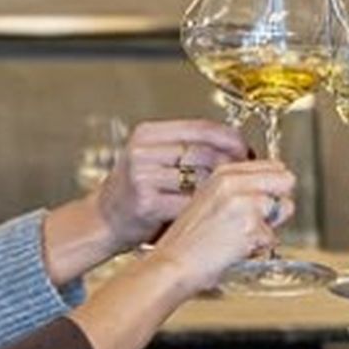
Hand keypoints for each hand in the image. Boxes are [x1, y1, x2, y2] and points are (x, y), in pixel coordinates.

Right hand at [96, 118, 249, 249]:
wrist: (102, 220)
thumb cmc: (135, 190)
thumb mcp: (153, 157)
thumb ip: (186, 148)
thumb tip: (236, 146)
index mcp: (147, 134)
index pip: (202, 127)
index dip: (231, 139)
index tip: (246, 151)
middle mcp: (143, 151)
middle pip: (206, 153)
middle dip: (233, 166)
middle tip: (246, 177)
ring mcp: (143, 176)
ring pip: (202, 179)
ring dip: (224, 190)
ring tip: (233, 195)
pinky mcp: (146, 203)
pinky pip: (190, 204)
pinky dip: (207, 209)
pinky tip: (213, 212)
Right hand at [148, 158, 295, 299]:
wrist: (172, 265)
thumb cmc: (186, 242)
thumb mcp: (207, 201)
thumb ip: (239, 190)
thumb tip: (272, 190)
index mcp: (223, 173)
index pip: (272, 165)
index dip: (274, 185)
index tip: (267, 198)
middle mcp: (234, 183)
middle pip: (286, 179)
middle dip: (279, 201)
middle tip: (257, 220)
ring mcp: (244, 203)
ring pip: (285, 208)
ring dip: (269, 226)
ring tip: (241, 237)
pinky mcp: (251, 226)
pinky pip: (273, 237)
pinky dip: (260, 248)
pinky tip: (237, 250)